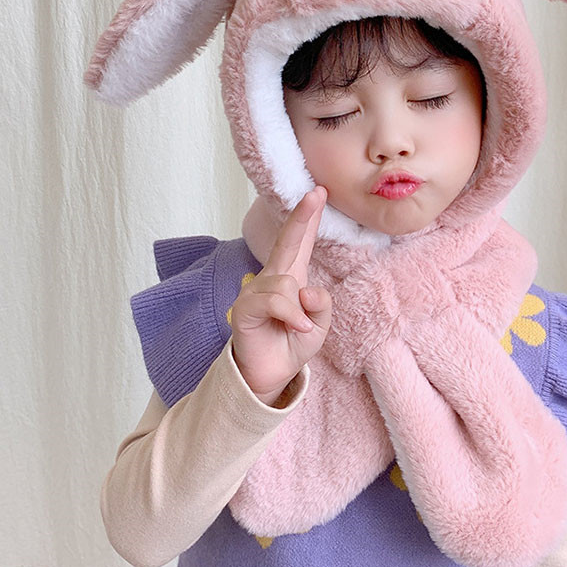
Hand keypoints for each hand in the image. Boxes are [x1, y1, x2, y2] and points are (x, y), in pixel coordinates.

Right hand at [230, 186, 331, 404]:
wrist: (270, 374)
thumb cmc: (292, 344)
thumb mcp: (319, 326)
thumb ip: (321, 306)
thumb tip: (307, 290)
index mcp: (293, 276)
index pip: (301, 243)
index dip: (309, 218)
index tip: (318, 192)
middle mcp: (273, 277)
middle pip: (287, 241)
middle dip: (302, 217)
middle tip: (317, 192)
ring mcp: (256, 290)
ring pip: (287, 284)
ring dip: (299, 310)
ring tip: (297, 327)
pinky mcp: (244, 307)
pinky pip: (276, 301)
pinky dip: (291, 316)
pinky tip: (296, 327)